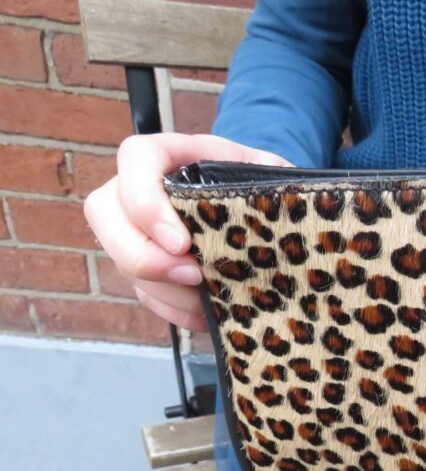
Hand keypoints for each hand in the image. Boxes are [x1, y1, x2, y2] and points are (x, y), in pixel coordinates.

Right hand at [84, 133, 290, 330]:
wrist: (268, 210)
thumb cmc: (269, 187)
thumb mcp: (275, 174)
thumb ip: (269, 181)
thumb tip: (274, 207)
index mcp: (178, 154)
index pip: (137, 158)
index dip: (145, 202)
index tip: (182, 244)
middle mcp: (145, 187)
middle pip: (104, 212)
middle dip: (142, 255)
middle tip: (193, 276)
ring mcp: (140, 228)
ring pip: (123, 261)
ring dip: (166, 291)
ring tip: (212, 300)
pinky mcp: (150, 266)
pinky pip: (143, 292)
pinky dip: (173, 309)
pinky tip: (207, 316)